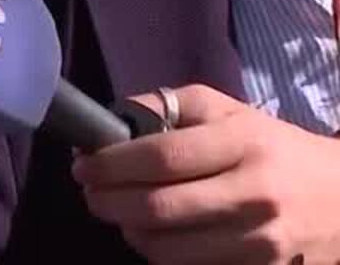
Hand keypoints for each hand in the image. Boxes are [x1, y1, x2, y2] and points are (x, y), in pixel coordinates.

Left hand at [73, 84, 339, 263]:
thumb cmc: (273, 148)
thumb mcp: (229, 112)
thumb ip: (170, 106)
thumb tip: (112, 118)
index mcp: (244, 144)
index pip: (161, 157)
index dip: (110, 163)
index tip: (83, 164)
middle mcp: (255, 194)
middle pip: (157, 208)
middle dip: (106, 201)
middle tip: (90, 192)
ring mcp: (262, 242)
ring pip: (167, 249)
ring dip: (129, 232)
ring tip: (122, 213)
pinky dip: (162, 254)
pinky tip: (159, 235)